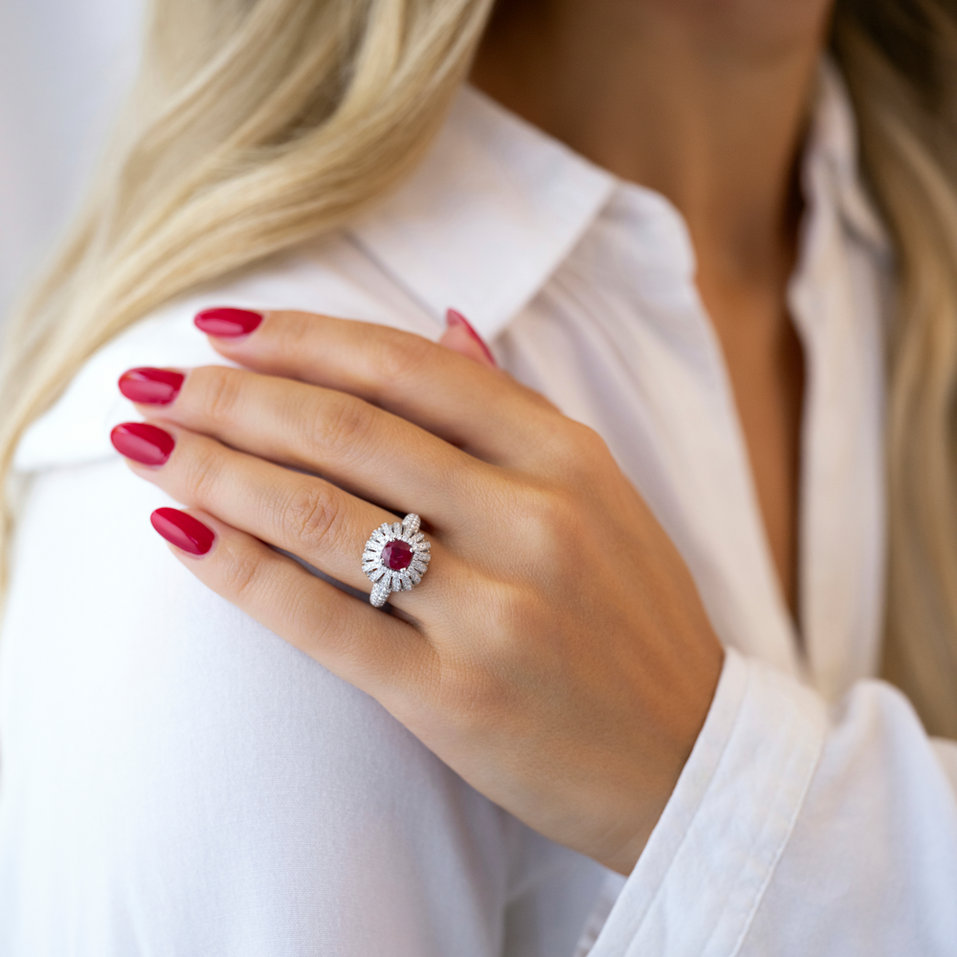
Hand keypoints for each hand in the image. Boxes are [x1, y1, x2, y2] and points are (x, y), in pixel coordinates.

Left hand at [110, 306, 724, 874]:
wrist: (689, 758)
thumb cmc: (635, 618)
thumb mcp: (601, 494)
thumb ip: (516, 410)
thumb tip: (445, 320)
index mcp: (568, 458)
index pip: (411, 368)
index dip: (303, 337)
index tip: (222, 327)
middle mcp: (533, 522)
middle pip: (349, 429)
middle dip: (232, 395)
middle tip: (152, 378)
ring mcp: (496, 613)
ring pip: (321, 515)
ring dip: (214, 468)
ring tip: (144, 441)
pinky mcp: (455, 700)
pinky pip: (321, 621)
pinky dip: (237, 570)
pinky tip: (177, 531)